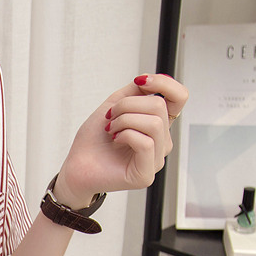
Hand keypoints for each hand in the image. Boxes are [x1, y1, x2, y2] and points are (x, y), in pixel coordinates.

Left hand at [53, 73, 188, 208]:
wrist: (76, 166)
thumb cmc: (92, 141)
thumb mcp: (114, 105)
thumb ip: (136, 91)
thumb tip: (152, 80)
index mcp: (157, 125)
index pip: (179, 97)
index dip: (164, 83)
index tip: (140, 81)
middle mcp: (161, 142)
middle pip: (160, 106)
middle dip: (128, 104)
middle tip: (110, 116)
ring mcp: (155, 160)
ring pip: (154, 123)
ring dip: (125, 120)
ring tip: (111, 129)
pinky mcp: (145, 175)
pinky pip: (146, 143)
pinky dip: (126, 135)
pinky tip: (115, 140)